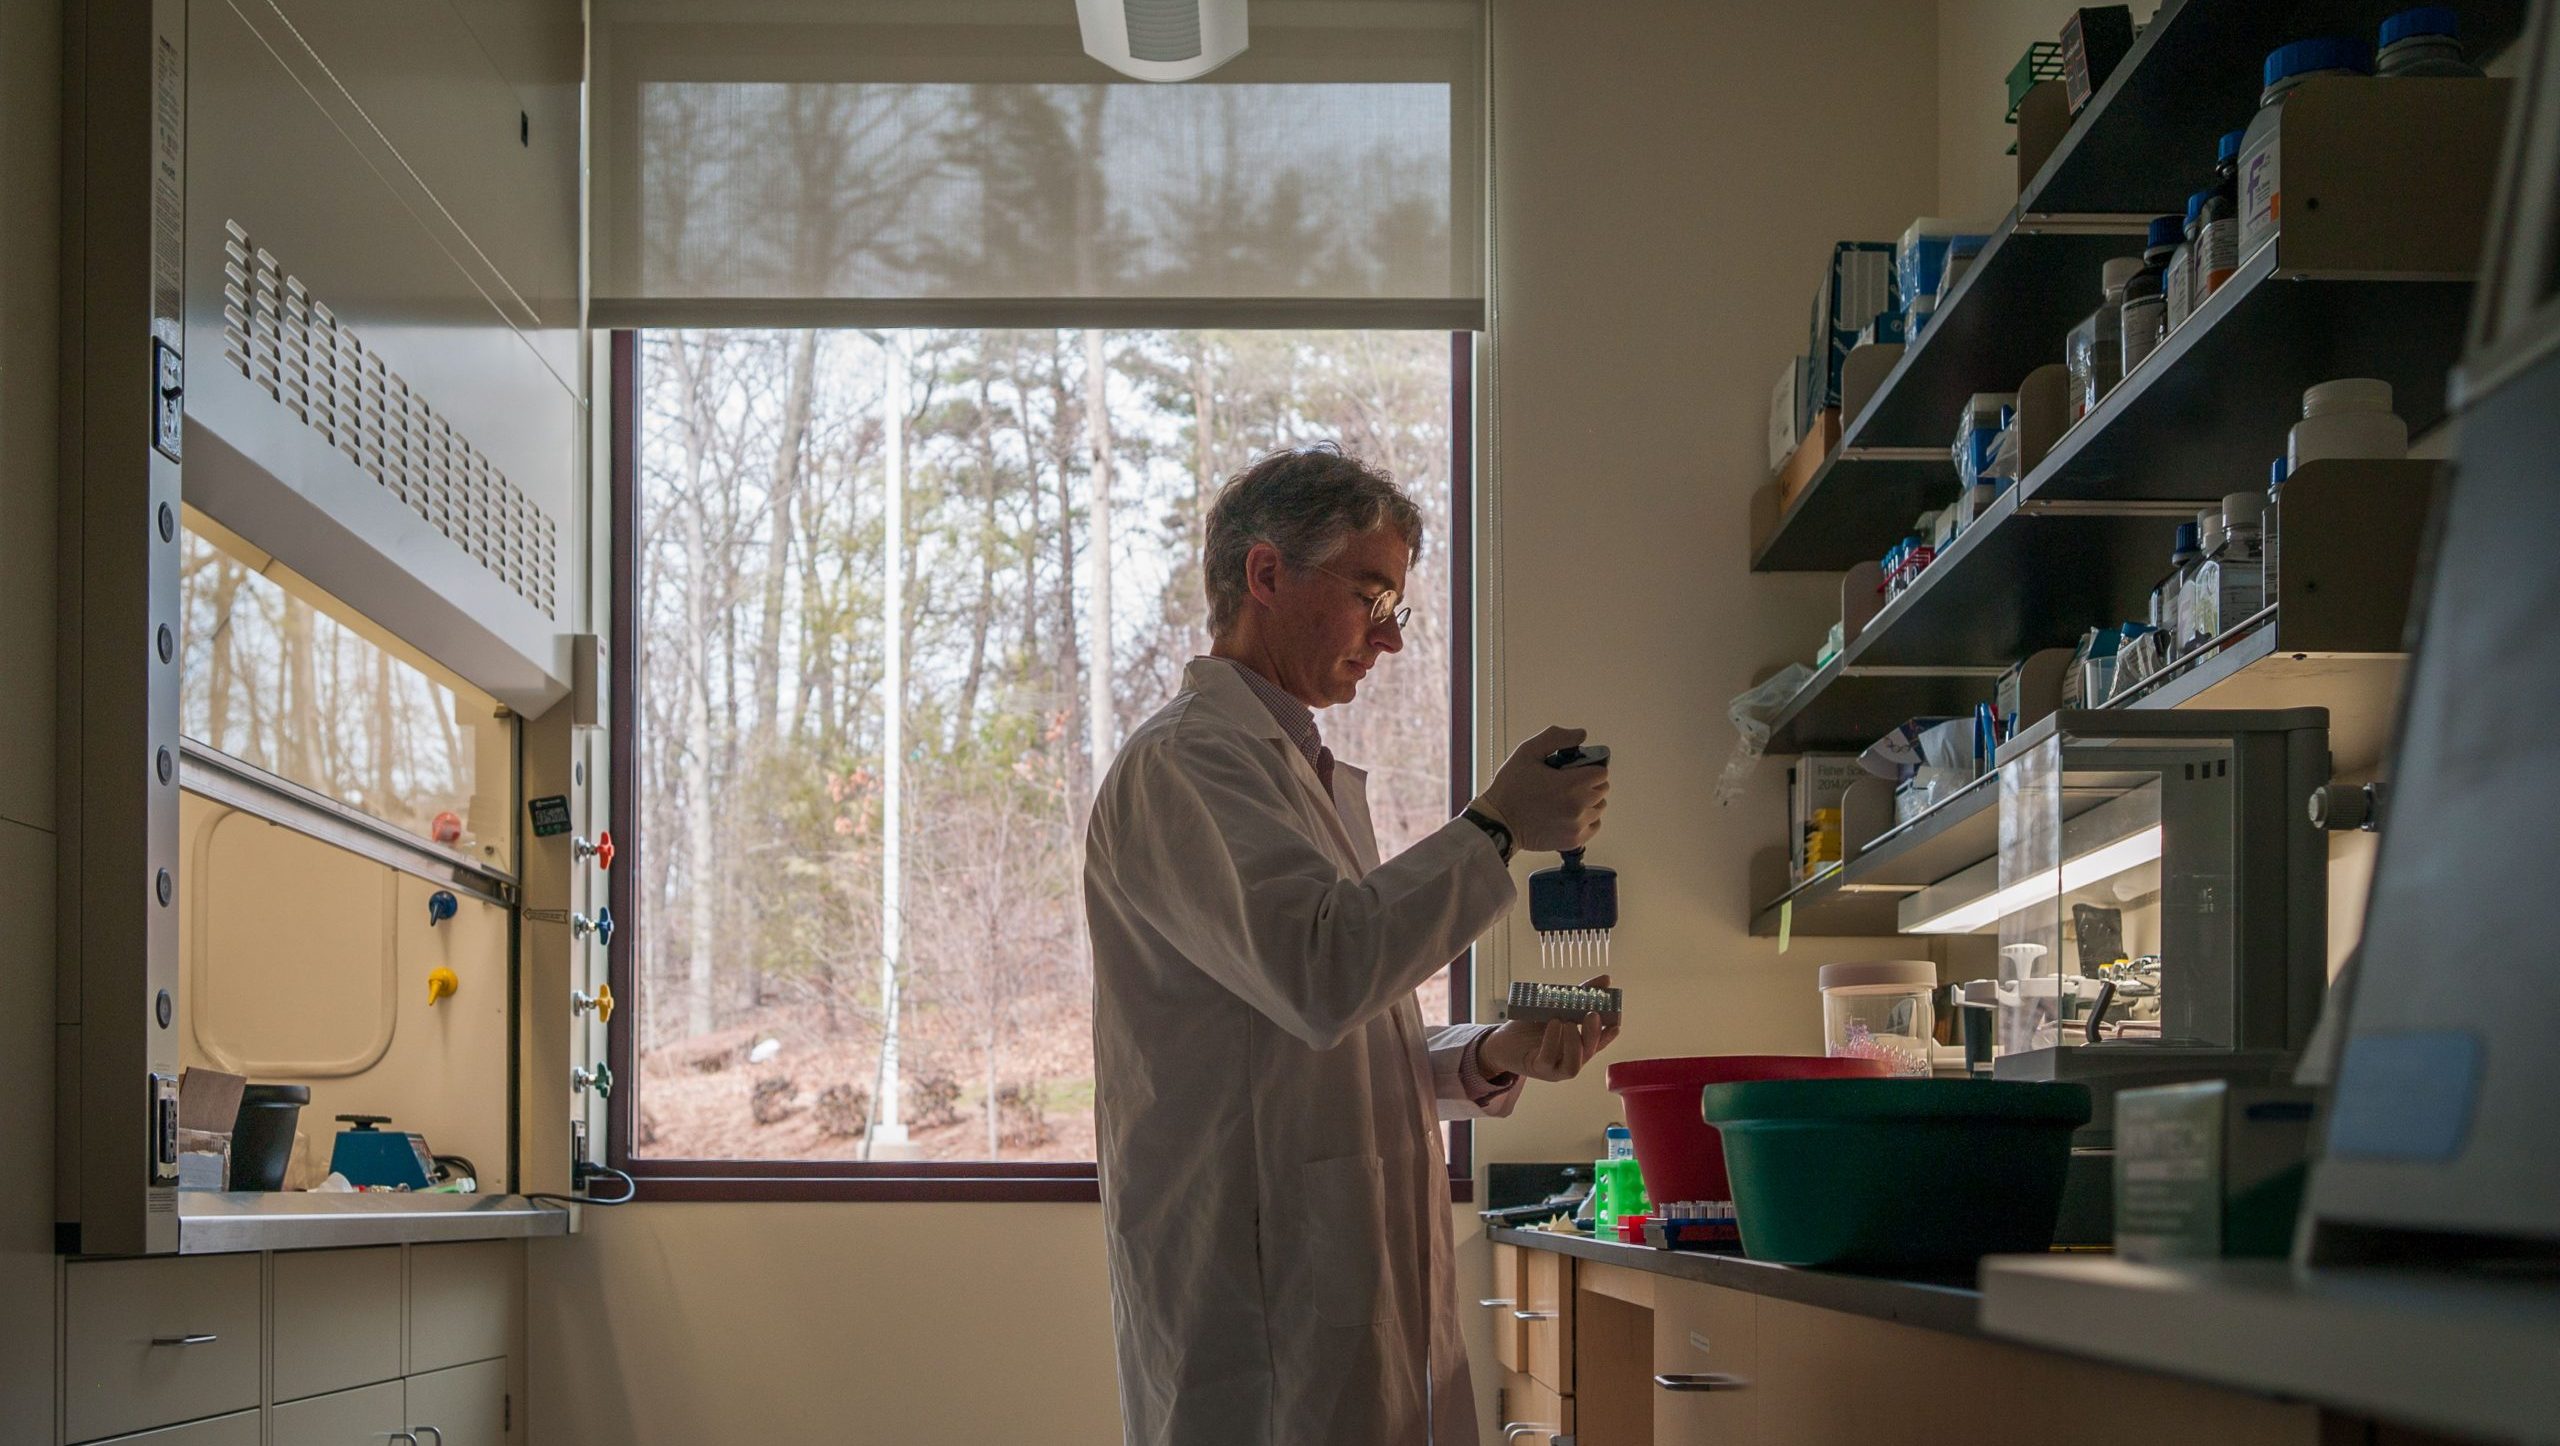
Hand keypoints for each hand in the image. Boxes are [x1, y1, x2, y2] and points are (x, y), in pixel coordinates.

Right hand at [1475, 725, 1608, 853]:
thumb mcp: (1527, 752)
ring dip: (1588, 801)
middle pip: (1602, 790)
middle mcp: (1578, 806)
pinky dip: (1587, 819)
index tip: (1576, 770)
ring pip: (1598, 808)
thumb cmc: (1510, 787)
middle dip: (1589, 783)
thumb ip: (1556, 738)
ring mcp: (1576, 825)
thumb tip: (1581, 735)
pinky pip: (1594, 826)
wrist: (1498, 822)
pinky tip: (1569, 814)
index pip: (1601, 772)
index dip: (1590, 768)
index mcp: (1570, 784)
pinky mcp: (1573, 841)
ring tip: (1566, 800)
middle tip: (1568, 783)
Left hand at [1480, 975, 1623, 1082]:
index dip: (1608, 1034)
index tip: (1616, 1021)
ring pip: (1573, 1065)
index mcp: (1575, 1046)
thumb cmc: (1529, 1025)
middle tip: (1593, 1015)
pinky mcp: (1538, 1070)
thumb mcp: (1553, 1006)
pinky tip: (1554, 1025)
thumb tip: (1606, 979)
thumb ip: (1578, 995)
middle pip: (1588, 1053)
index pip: (1598, 1043)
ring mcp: (1554, 1069)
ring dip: (1575, 1043)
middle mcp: (1569, 1060)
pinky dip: (1553, 1042)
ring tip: (1569, 1022)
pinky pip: (1548, 1059)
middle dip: (1593, 1035)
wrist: (1500, 1040)